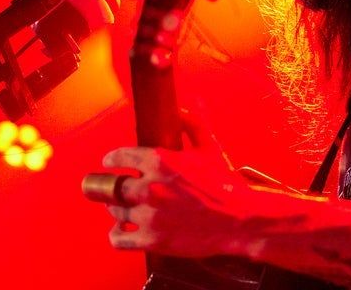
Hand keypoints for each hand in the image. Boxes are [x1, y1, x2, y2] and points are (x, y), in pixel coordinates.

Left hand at [96, 110, 258, 257]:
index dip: (112, 160)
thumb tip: (180, 111)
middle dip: (111, 187)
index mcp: (160, 160)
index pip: (119, 157)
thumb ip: (192, 126)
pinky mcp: (152, 240)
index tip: (109, 163)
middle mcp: (150, 187)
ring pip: (115, 211)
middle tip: (114, 190)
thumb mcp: (210, 149)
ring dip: (118, 210)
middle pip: (111, 186)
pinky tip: (122, 231)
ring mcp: (149, 215)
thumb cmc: (226, 185)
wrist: (241, 220)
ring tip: (125, 211)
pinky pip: (118, 238)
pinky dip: (117, 235)